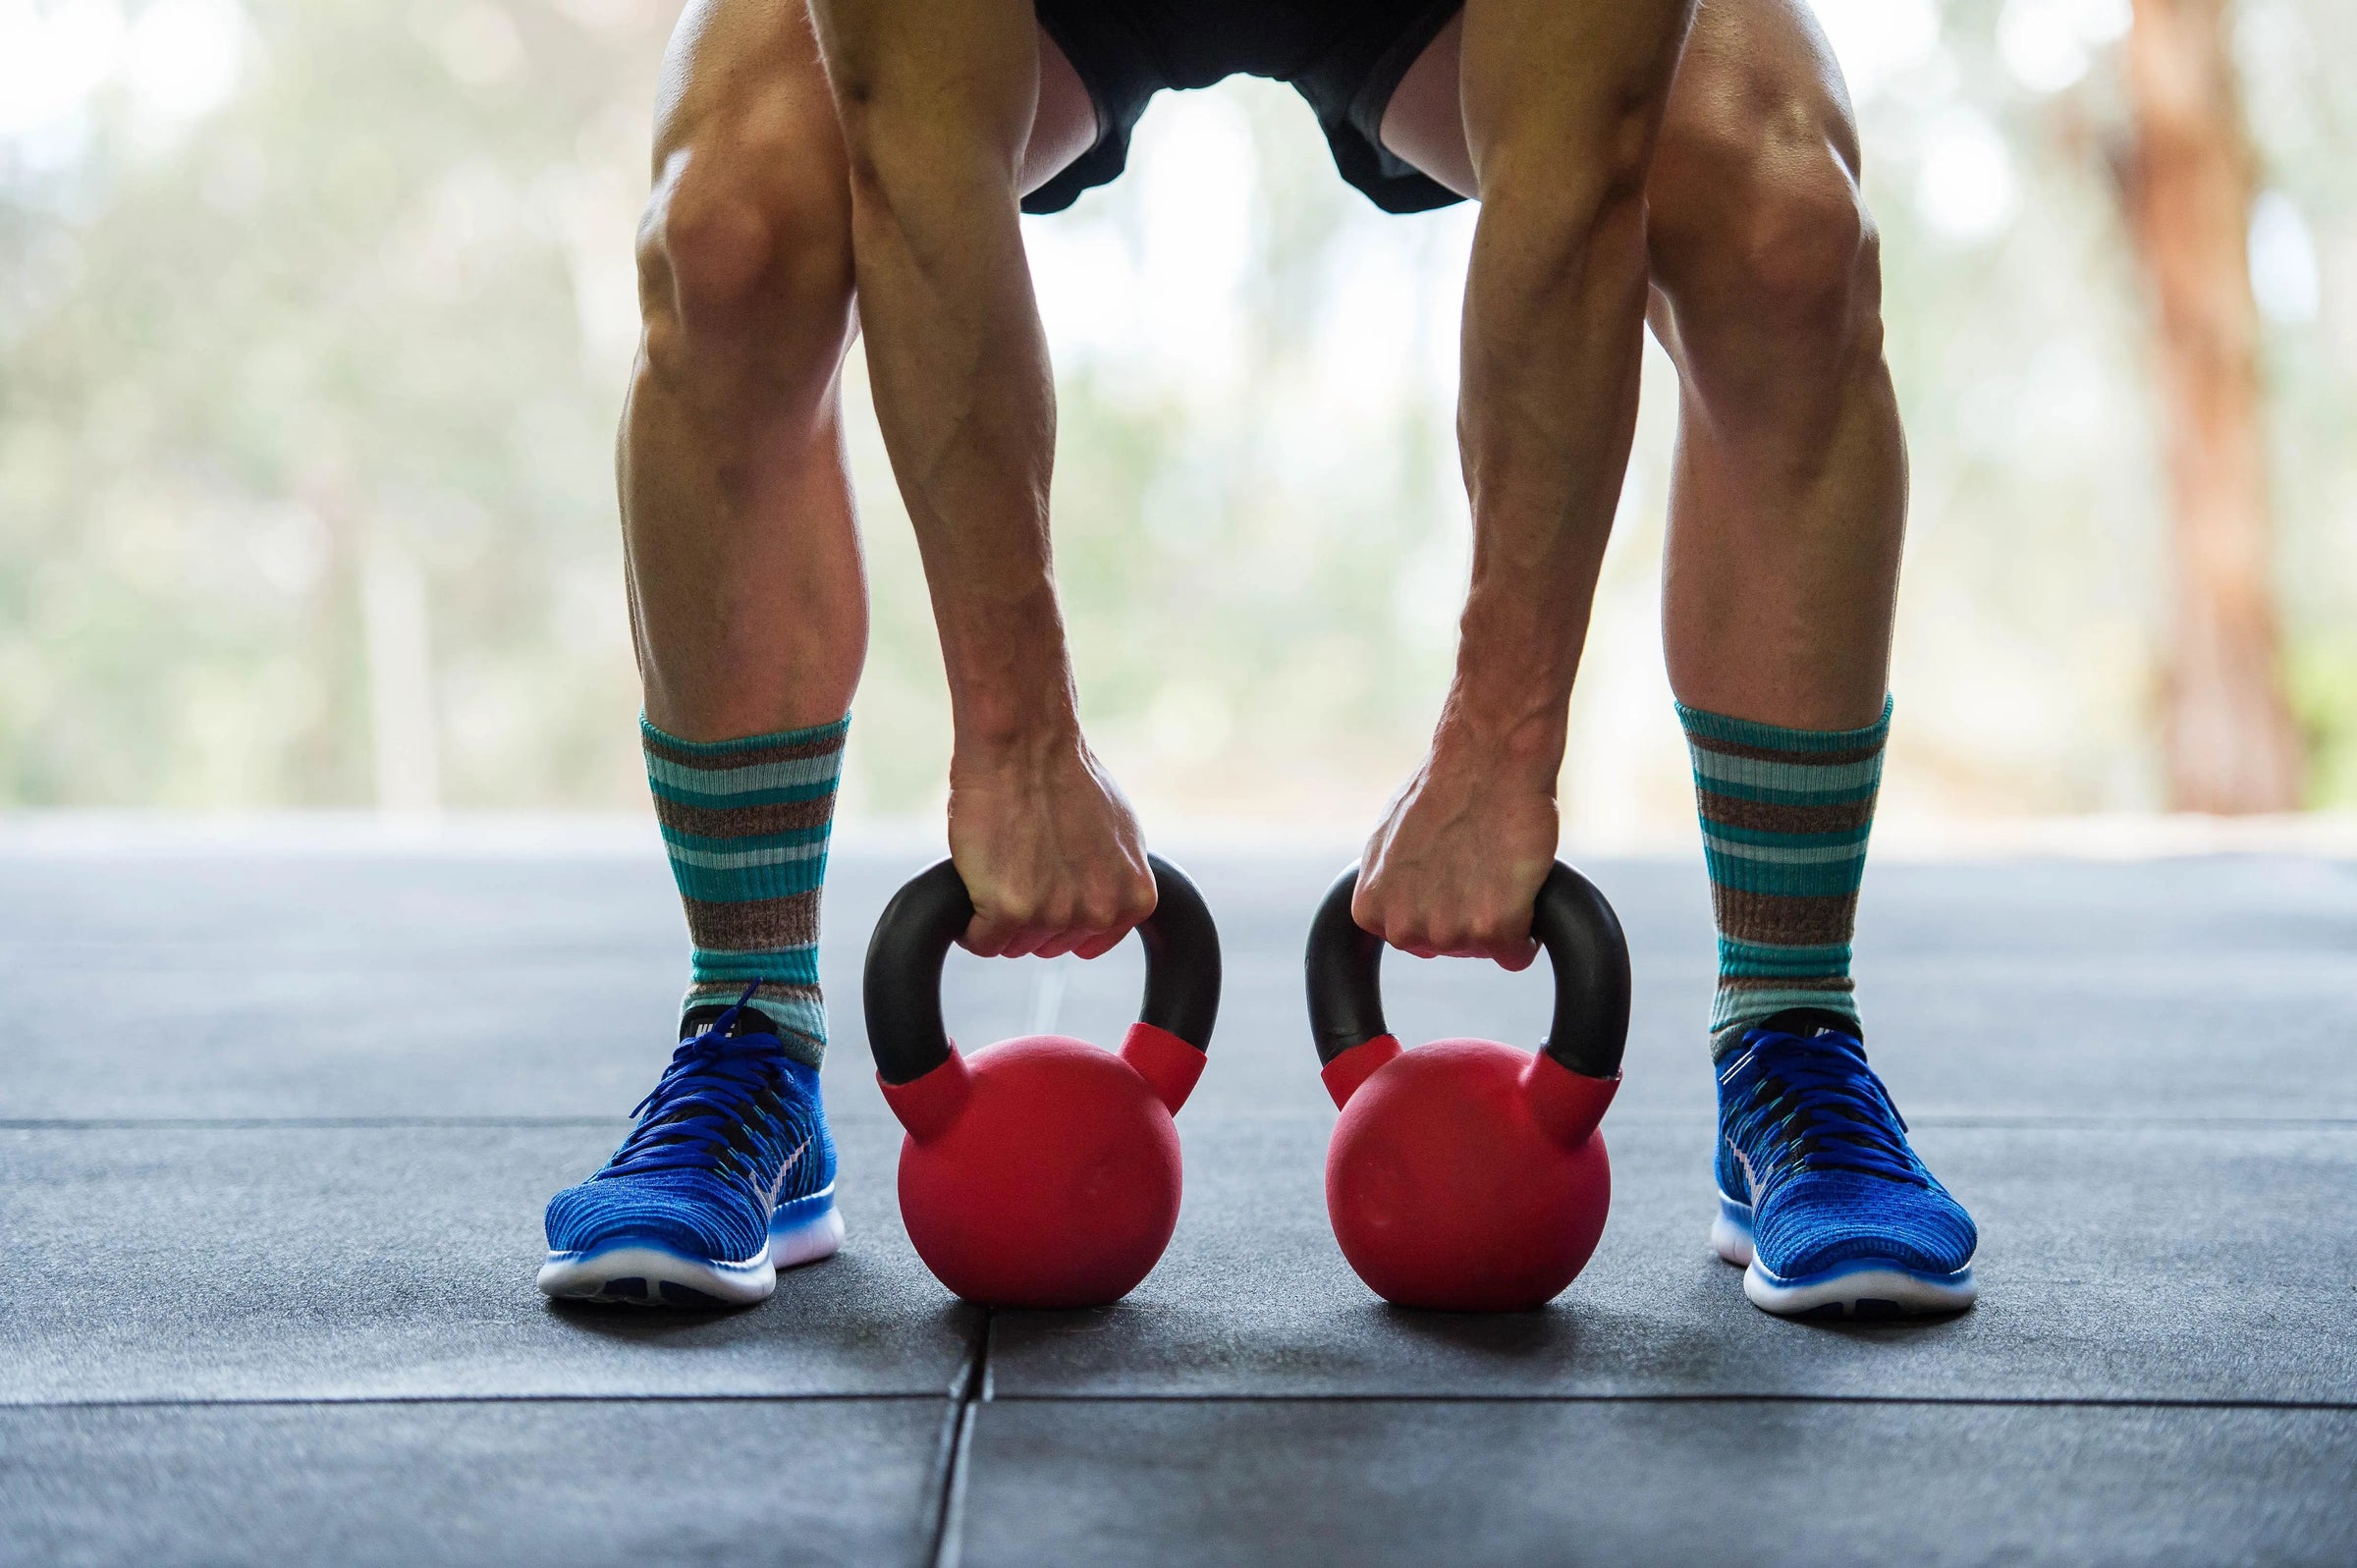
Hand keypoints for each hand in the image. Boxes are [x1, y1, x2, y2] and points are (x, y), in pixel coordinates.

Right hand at [947, 728, 1155, 959]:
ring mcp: (1055, 915)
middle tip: (1019, 863)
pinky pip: (981, 942)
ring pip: (1014, 945)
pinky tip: (973, 887)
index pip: (1091, 941)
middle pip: (1050, 945)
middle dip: (1031, 913)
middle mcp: (1101, 912)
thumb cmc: (1063, 775)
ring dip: (999, 916)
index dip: (1061, 914)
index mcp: (1134, 896)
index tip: (1045, 887)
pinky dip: (970, 924)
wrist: (1025, 745)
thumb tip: (1102, 899)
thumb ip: (1114, 877)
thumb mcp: (1117, 832)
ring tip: (1000, 864)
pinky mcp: (1009, 912)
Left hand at [1353, 733, 1559, 969]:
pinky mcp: (1493, 929)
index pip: (1414, 936)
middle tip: (1479, 863)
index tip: (1451, 871)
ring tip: (1497, 866)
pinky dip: (1527, 932)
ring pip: (1483, 949)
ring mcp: (1447, 931)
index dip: (1439, 904)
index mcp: (1372, 908)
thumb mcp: (1389, 839)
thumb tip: (1396, 903)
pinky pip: (1516, 955)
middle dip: (1469, 914)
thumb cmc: (1444, 787)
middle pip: (1450, 946)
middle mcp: (1403, 927)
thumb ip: (1389, 883)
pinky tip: (1521, 890)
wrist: (1488, 759)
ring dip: (1500, 917)